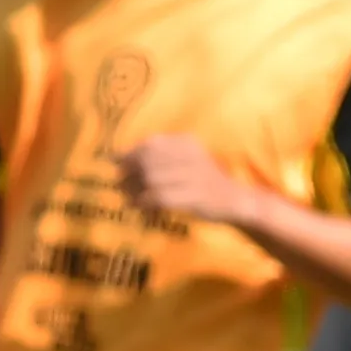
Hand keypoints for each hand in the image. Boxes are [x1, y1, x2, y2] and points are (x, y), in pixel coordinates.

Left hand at [115, 133, 248, 227]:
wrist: (235, 200)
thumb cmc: (203, 180)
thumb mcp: (186, 159)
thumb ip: (159, 156)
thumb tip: (117, 157)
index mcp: (187, 143)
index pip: (152, 144)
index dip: (129, 153)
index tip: (115, 162)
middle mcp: (190, 156)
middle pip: (148, 161)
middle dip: (129, 173)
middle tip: (119, 184)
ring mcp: (194, 176)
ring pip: (151, 179)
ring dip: (133, 190)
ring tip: (127, 197)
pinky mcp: (194, 196)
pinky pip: (160, 197)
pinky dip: (144, 202)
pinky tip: (139, 207)